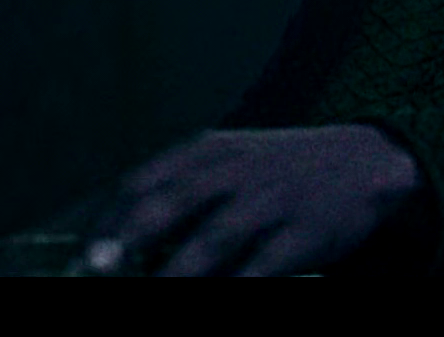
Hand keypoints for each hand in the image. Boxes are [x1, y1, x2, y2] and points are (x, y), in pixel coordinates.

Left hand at [84, 125, 422, 276]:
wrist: (369, 160)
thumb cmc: (280, 172)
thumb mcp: (230, 162)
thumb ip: (177, 192)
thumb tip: (108, 246)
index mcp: (209, 152)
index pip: (141, 182)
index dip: (102, 220)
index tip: (74, 256)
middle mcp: (237, 170)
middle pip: (170, 202)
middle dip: (124, 240)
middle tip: (90, 270)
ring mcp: (273, 200)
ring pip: (214, 239)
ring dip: (175, 274)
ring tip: (153, 289)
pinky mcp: (306, 232)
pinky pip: (264, 267)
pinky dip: (239, 284)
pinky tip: (223, 291)